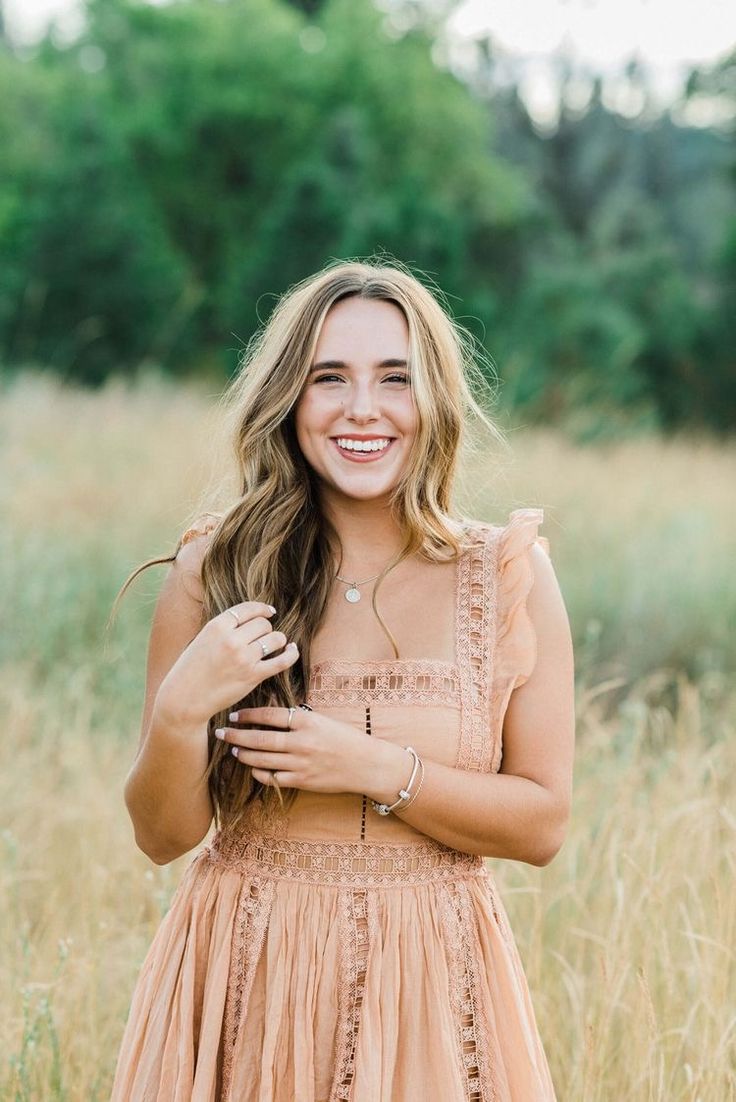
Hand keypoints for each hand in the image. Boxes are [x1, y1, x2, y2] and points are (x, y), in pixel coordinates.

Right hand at [155, 603, 299, 728]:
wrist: (185, 699)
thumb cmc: (191, 669)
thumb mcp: (202, 639)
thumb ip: (224, 628)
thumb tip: (252, 616)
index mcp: (217, 626)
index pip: (248, 609)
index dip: (263, 609)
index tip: (270, 612)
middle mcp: (231, 639)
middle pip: (263, 624)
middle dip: (266, 629)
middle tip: (262, 638)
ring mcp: (243, 658)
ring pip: (275, 638)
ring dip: (277, 641)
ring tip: (273, 645)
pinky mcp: (253, 676)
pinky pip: (282, 660)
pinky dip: (291, 654)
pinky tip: (292, 650)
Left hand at [215, 706, 377, 794]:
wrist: (366, 764)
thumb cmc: (344, 738)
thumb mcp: (321, 720)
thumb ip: (296, 718)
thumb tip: (268, 712)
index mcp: (307, 721)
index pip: (269, 715)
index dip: (248, 715)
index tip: (235, 715)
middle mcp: (302, 742)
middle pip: (260, 738)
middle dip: (236, 735)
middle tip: (220, 732)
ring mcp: (301, 763)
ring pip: (262, 759)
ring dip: (244, 753)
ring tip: (233, 748)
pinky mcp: (302, 781)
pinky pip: (272, 778)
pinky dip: (259, 772)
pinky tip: (252, 767)